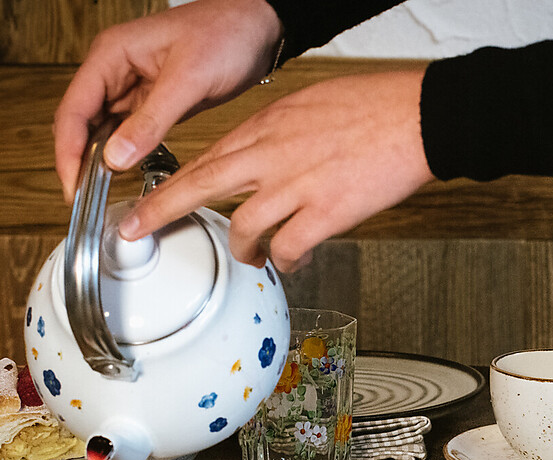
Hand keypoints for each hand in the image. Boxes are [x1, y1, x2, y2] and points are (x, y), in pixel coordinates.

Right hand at [53, 0, 281, 201]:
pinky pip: (127, 133)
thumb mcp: (188, 79)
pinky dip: (123, 155)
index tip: (72, 184)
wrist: (259, 28)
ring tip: (99, 194)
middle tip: (83, 199)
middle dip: (78, 160)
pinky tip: (124, 176)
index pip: (74, 108)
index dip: (68, 150)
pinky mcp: (152, 102)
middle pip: (81, 122)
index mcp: (112, 54)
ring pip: (101, 130)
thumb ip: (151, 120)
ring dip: (99, 161)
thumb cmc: (226, 32)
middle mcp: (116, 70)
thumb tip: (117, 156)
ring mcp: (132, 87)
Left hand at [118, 68, 436, 271]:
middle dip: (160, 211)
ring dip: (242, 250)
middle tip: (136, 231)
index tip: (150, 198)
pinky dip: (286, 261)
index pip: (205, 157)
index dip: (172, 182)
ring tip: (251, 257)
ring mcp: (296, 184)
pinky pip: (289, 248)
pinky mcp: (325, 212)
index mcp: (267, 126)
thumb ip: (277, 134)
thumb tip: (261, 160)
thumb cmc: (373, 108)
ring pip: (242, 227)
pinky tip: (291, 260)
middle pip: (199, 185)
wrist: (416, 115)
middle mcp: (272, 154)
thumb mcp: (308, 106)